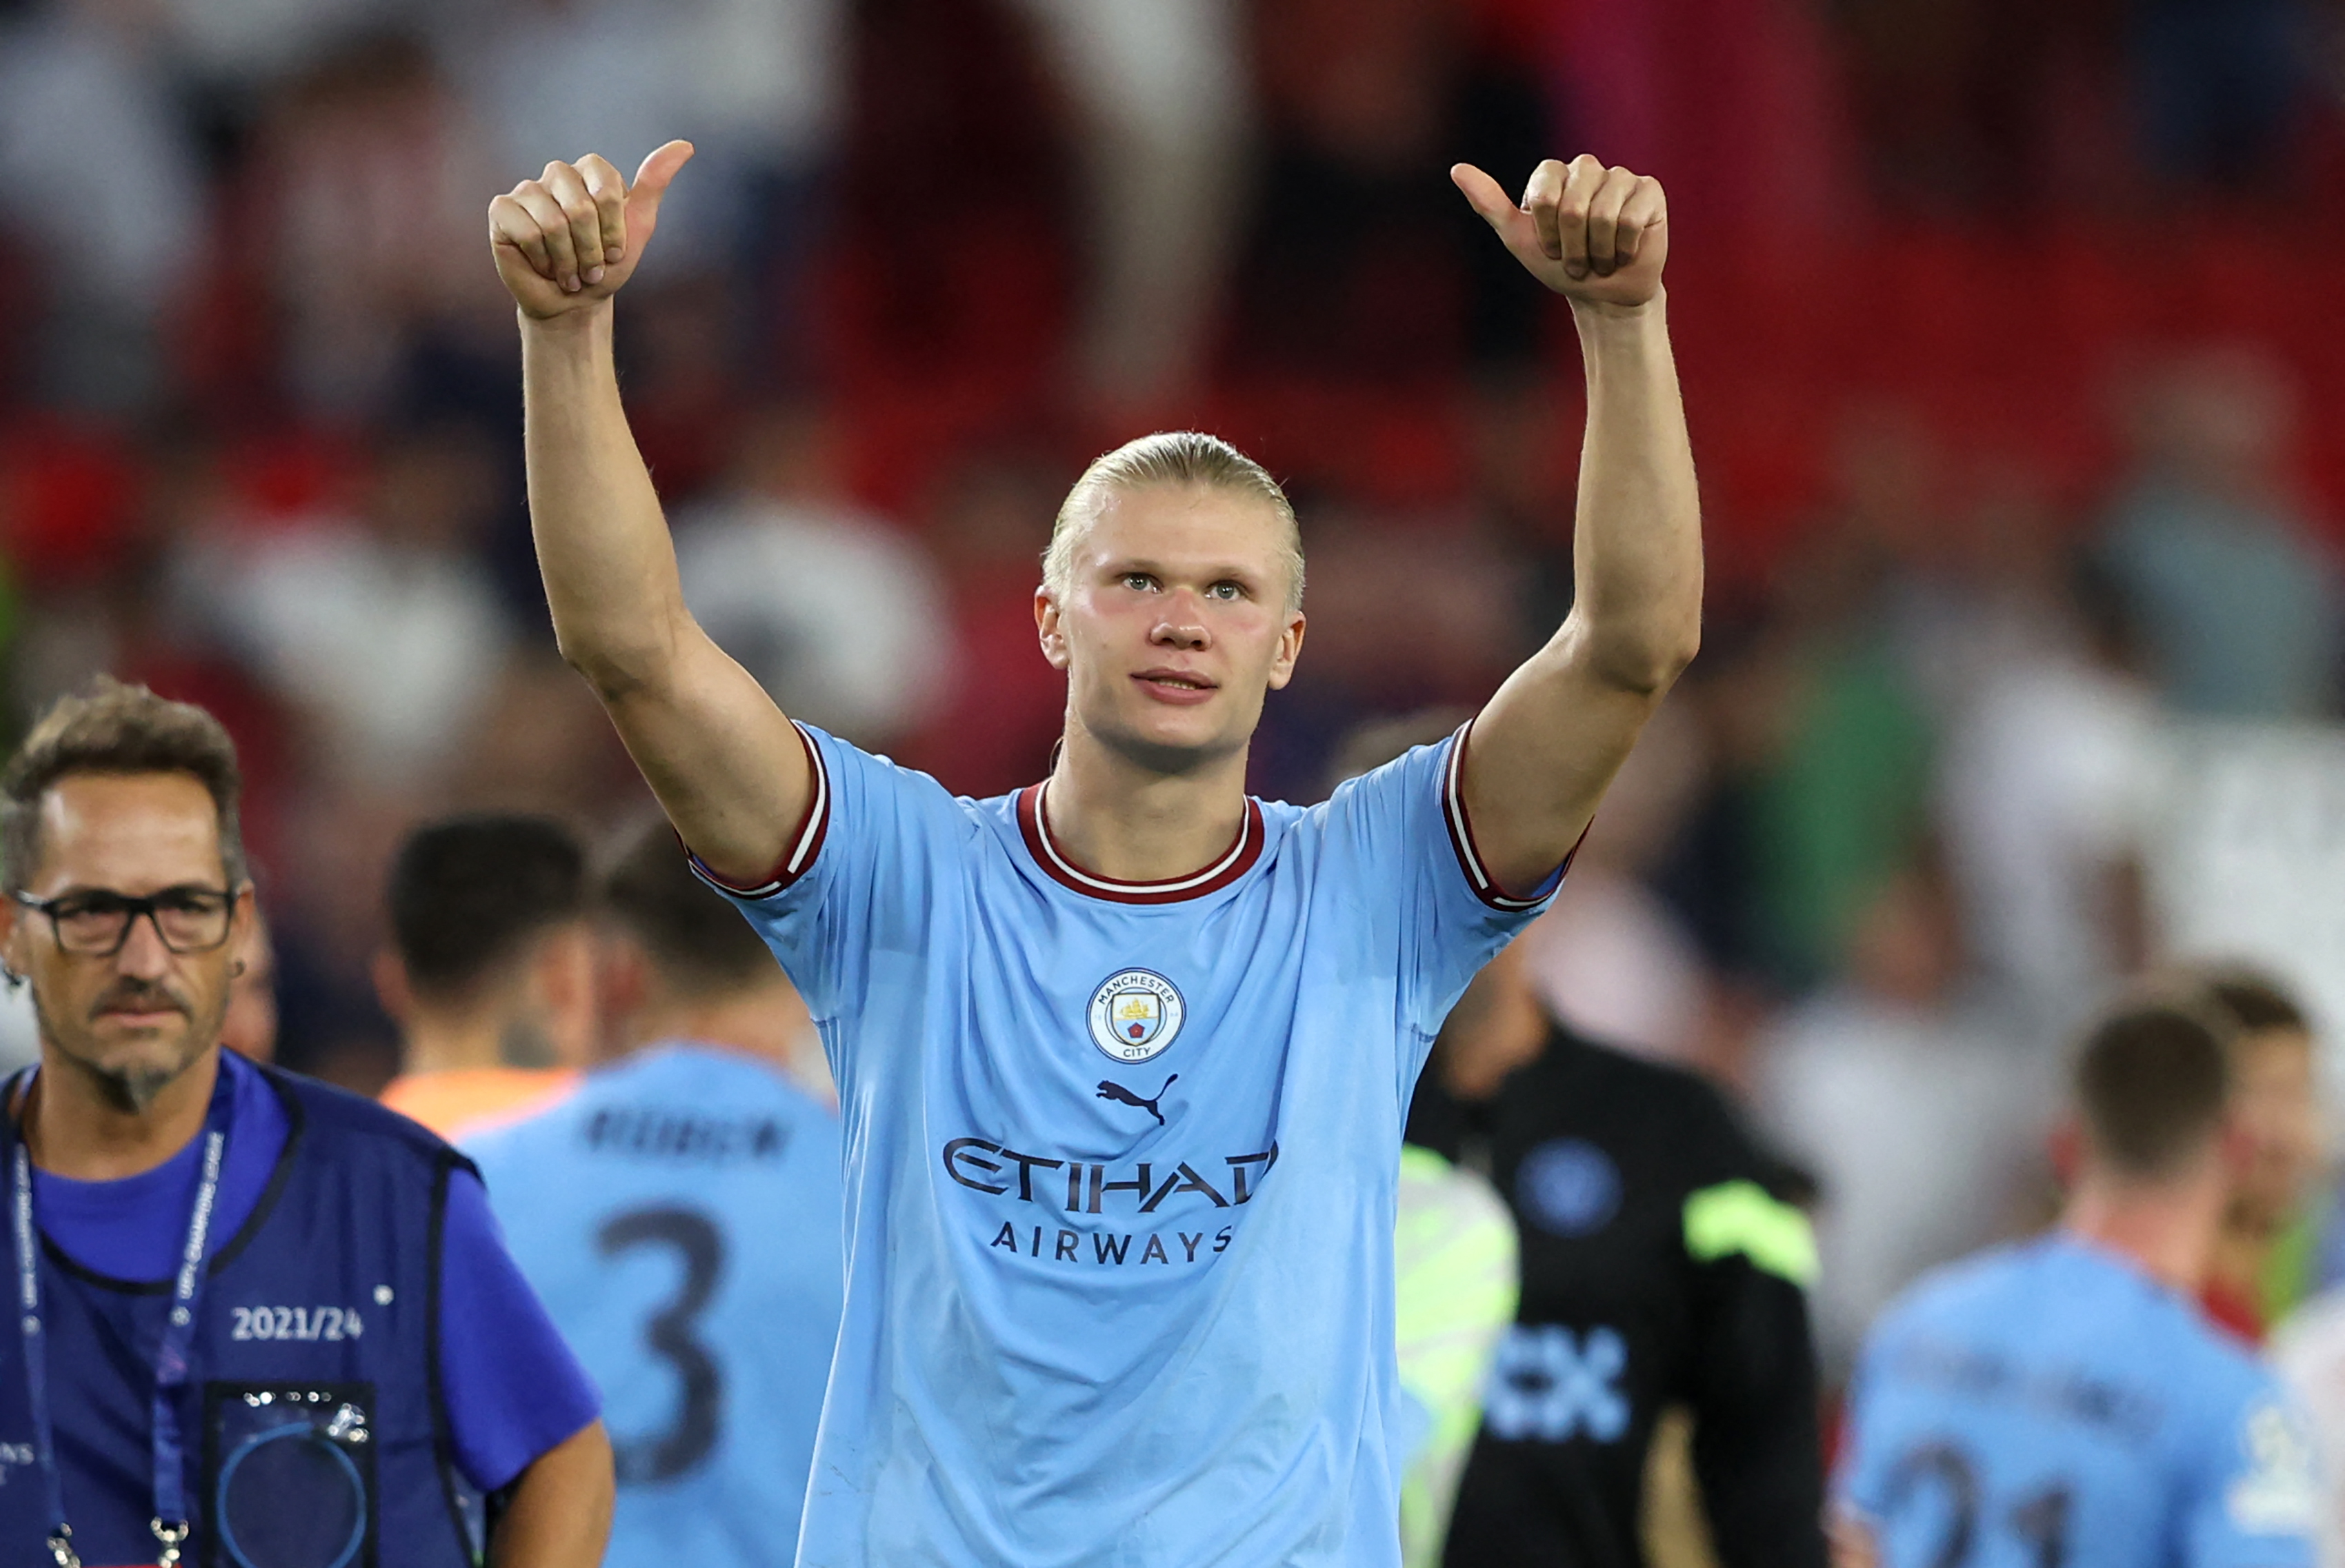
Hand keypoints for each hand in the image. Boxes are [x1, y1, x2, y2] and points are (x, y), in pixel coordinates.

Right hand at [489, 141, 693, 319]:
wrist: (575, 303)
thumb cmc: (607, 266)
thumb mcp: (638, 227)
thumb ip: (655, 184)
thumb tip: (685, 145)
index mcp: (590, 171)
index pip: (605, 190)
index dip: (613, 229)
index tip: (615, 252)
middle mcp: (557, 174)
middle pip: (580, 209)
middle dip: (591, 251)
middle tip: (591, 270)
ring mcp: (527, 190)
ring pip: (553, 224)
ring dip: (568, 261)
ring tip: (570, 273)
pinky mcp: (502, 210)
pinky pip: (527, 233)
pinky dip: (542, 260)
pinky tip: (544, 267)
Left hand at [1453, 155, 1667, 308]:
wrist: (1602, 295)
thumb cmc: (1559, 266)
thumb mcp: (1518, 239)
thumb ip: (1489, 204)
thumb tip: (1457, 168)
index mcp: (1554, 174)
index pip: (1545, 194)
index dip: (1547, 233)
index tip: (1551, 249)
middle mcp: (1587, 168)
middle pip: (1574, 206)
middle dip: (1573, 247)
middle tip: (1577, 261)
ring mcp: (1621, 177)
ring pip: (1603, 214)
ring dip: (1598, 252)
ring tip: (1600, 259)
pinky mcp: (1650, 192)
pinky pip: (1631, 219)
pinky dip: (1623, 248)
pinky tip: (1624, 252)